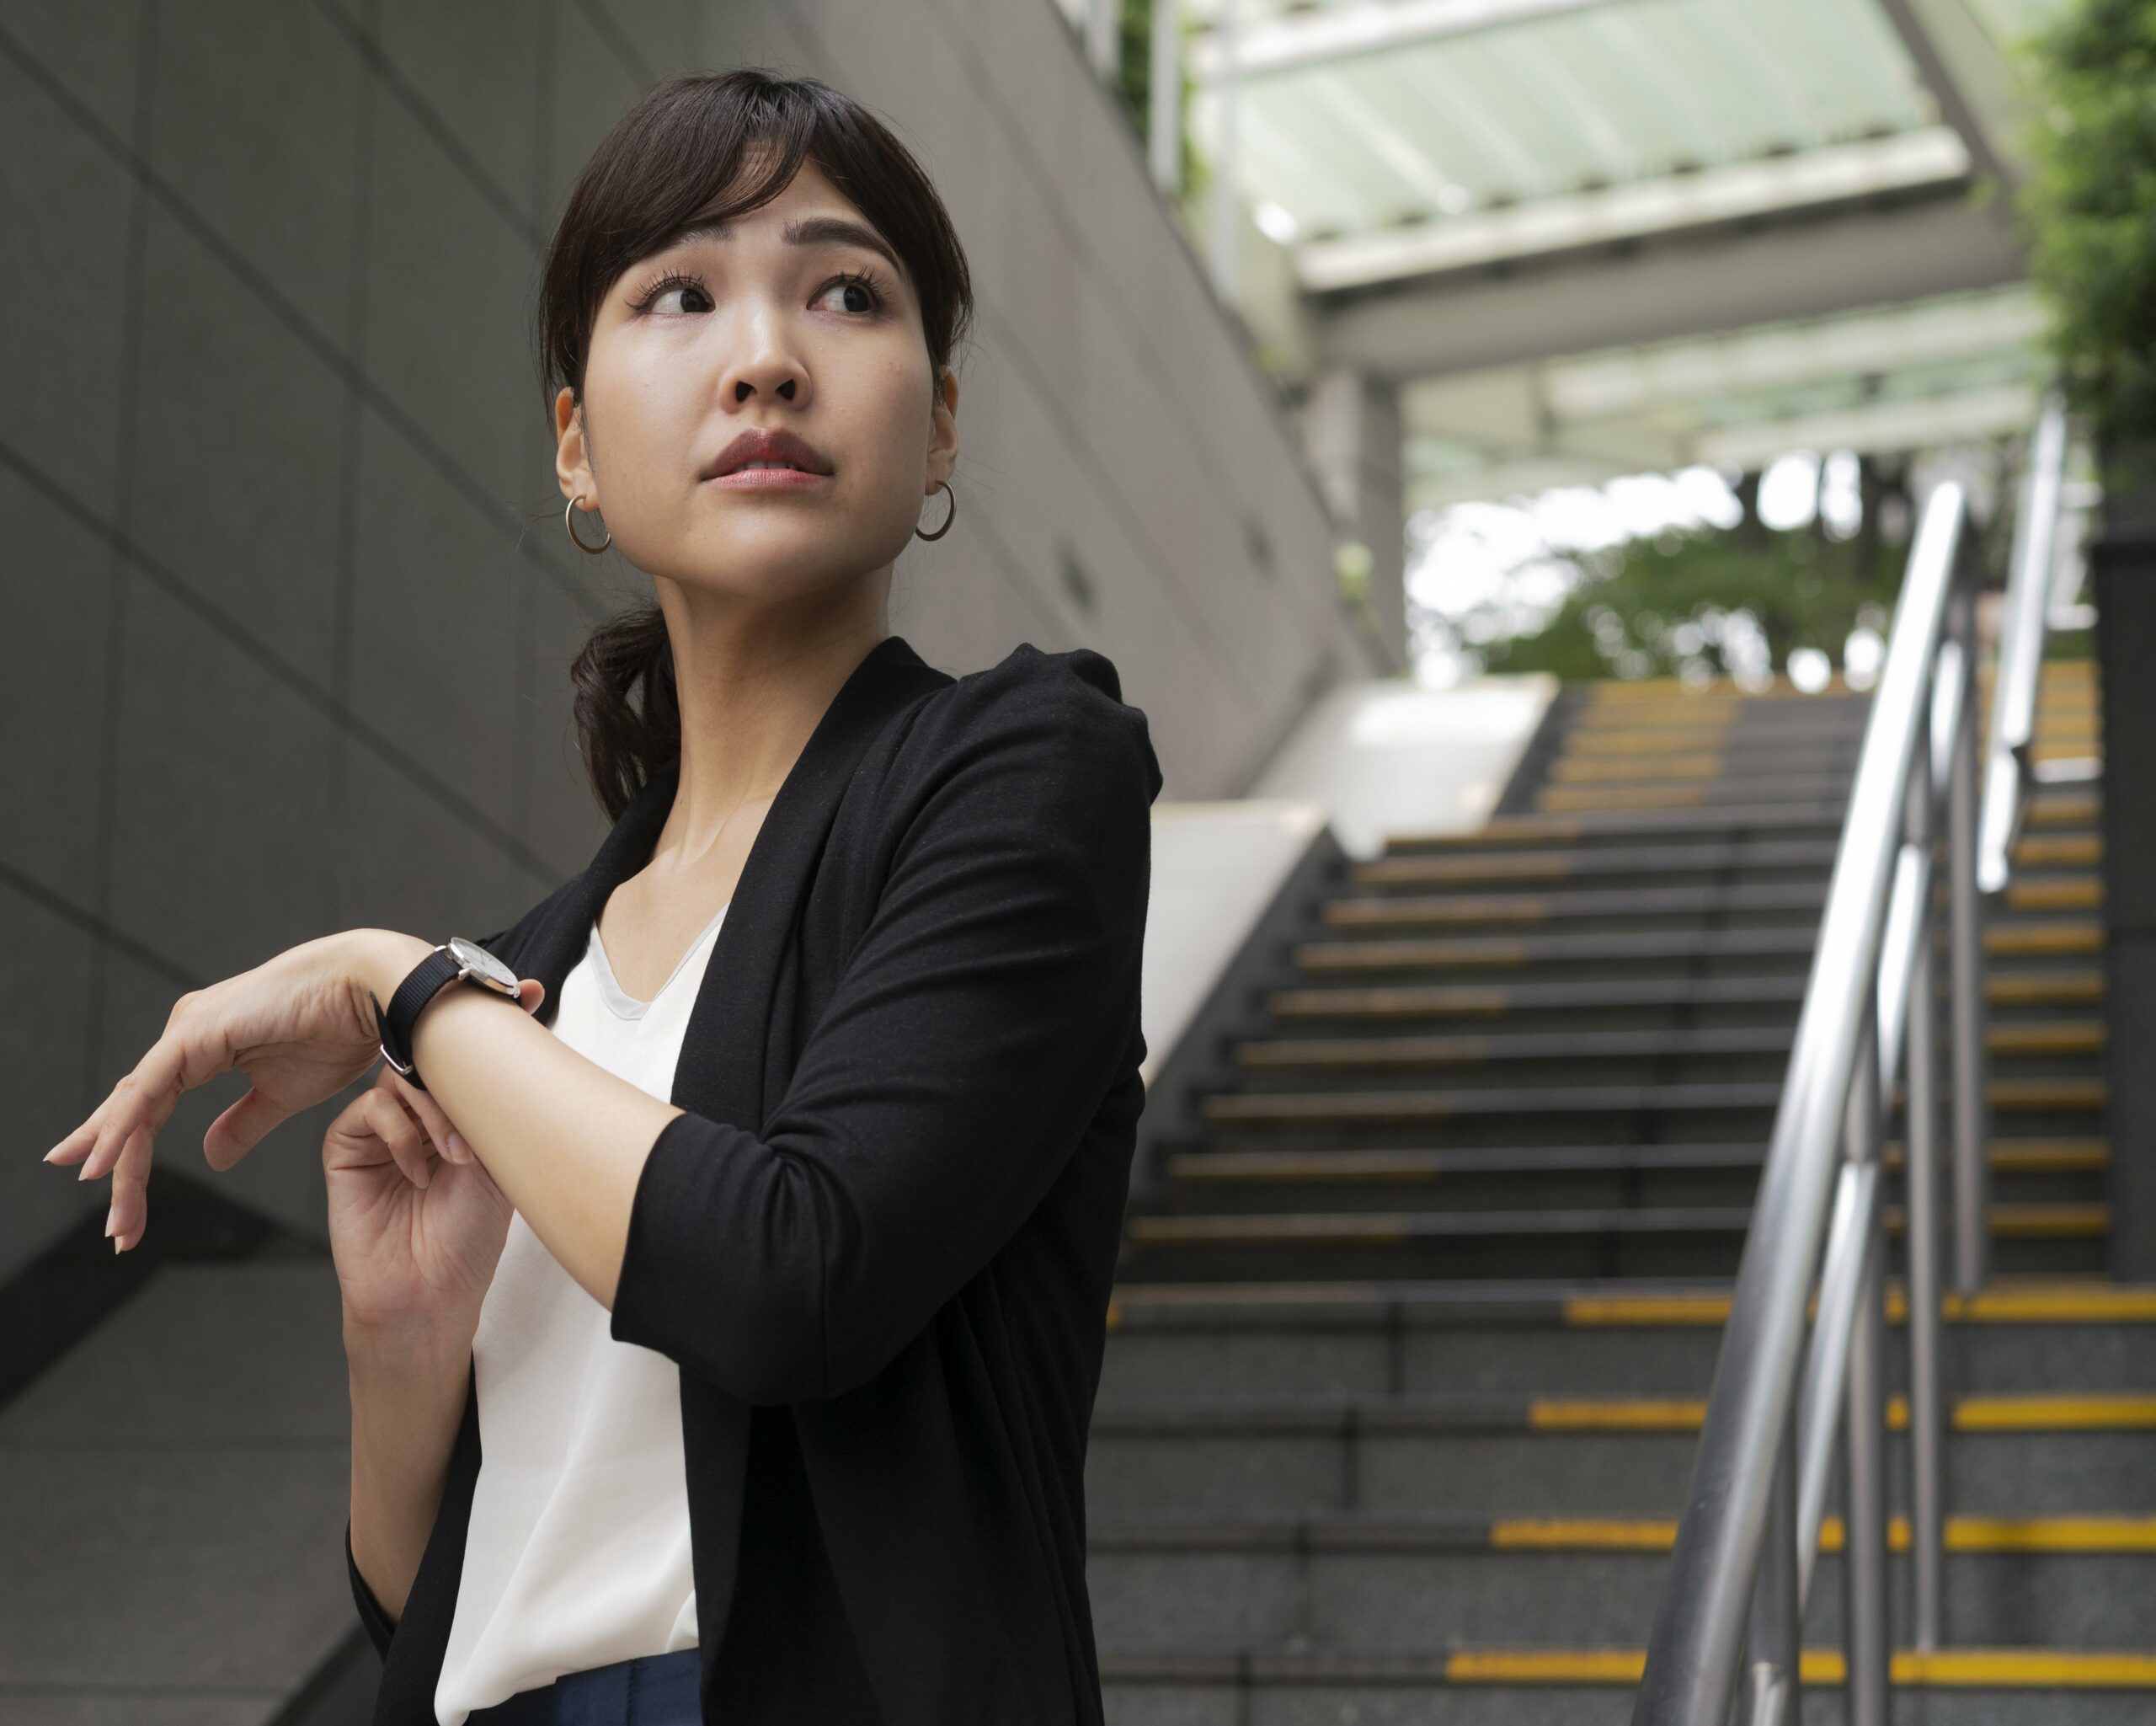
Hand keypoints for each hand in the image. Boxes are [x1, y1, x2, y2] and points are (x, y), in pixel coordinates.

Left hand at [39, 929, 528, 1251]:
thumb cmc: (340, 1033)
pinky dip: (122, 1126)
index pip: (151, 1109)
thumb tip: (210, 1157)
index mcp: (203, 1046)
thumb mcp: (284, 1096)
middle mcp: (186, 1035)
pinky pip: (147, 1088)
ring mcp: (187, 1030)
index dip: (132, 1156)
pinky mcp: (196, 1032)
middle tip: (114, 1230)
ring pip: (135, 1104)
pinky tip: (104, 1161)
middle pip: (136, 1110)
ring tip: (108, 1209)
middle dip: (118, 1167)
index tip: (124, 1209)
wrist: (375, 993)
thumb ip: (243, 1125)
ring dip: (117, 1159)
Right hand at [325, 1059, 526, 1337]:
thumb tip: (486, 1060)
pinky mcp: (345, 1151)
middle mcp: (417, 1123)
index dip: (478, 1062)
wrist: (430, 1294)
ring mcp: (380, 1135)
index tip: (504, 1070)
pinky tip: (417, 1173)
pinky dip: (398, 1132)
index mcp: (455, 1121)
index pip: (459, 1067)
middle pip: (425, 1062)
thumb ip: (485, 1113)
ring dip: (432, 1110)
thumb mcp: (497, 1166)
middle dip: (453, 1082)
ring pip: (397, 1080)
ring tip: (456, 1155)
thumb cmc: (468, 1240)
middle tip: (476, 1120)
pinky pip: (368, 1109)